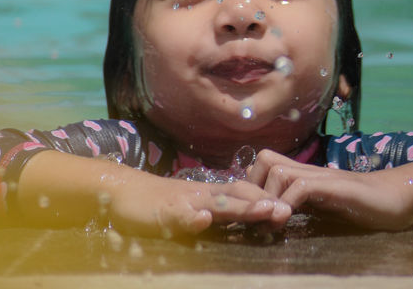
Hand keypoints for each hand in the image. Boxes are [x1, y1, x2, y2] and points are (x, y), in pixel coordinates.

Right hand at [103, 169, 293, 235]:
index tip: (289, 207)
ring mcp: (183, 202)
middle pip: (237, 194)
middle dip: (263, 202)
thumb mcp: (190, 210)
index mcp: (208, 195)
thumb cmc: (158, 204)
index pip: (242, 194)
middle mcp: (200, 195)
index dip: (264, 200)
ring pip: (216, 202)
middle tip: (289, 210)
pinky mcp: (163, 212)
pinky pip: (178, 214)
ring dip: (242, 207)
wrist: (122, 191)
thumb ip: (212, 214)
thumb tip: (239, 221)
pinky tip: (202, 219)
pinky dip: (191, 217)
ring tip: (265, 210)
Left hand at [247, 149, 412, 230]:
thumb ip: (302, 206)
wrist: (396, 198)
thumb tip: (273, 217)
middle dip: (254, 189)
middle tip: (257, 219)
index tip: (252, 215)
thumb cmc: (361, 206)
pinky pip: (301, 187)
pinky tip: (288, 221)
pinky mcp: (334, 186)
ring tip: (271, 224)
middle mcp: (308, 171)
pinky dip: (288, 203)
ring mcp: (321, 176)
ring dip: (268, 198)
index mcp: (303, 175)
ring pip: (278, 170)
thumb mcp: (324, 207)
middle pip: (265, 160)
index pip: (265, 164)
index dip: (253, 186)